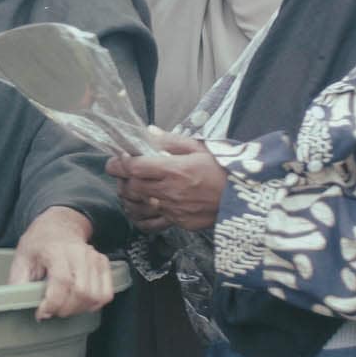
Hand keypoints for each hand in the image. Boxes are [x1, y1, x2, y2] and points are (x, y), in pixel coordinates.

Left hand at [8, 207, 114, 319]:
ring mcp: (94, 258)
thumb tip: (17, 302)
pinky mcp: (103, 264)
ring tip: (64, 306)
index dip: (52, 303)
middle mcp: (80, 253)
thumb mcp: (22, 257)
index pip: (62, 282)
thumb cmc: (39, 242)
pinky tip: (80, 302)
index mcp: (56, 250)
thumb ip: (18, 280)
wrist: (59, 225)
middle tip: (52, 310)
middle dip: (65, 309)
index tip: (42, 312)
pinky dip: (94, 304)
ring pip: (95, 296)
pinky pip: (106, 294)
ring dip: (79, 309)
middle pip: (81, 292)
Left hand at [106, 128, 225, 232]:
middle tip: (121, 175)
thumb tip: (150, 133)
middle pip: (132, 188)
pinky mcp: (178, 223)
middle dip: (121, 181)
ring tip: (127, 191)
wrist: (242, 197)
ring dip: (127, 199)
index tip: (114, 162)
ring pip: (137, 207)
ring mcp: (173, 210)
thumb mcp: (199, 148)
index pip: (135, 167)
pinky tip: (138, 210)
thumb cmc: (221, 169)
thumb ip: (171, 141)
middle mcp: (170, 191)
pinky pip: (151, 224)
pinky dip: (139, 218)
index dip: (119, 164)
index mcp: (174, 170)